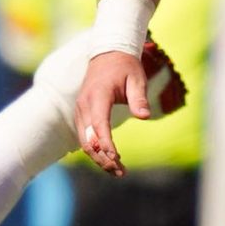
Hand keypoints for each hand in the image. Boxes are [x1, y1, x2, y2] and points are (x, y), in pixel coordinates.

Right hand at [74, 49, 151, 176]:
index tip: (116, 158)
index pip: (99, 124)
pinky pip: (84, 136)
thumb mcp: (137, 79)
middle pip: (88, 138)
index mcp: (98, 95)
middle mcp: (84, 104)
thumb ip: (139, 98)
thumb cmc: (125, 67)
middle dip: (103, 158)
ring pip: (84, 141)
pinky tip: (109, 159)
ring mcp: (80, 110)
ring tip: (117, 171)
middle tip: (120, 172)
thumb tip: (144, 116)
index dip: (106, 143)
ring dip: (99, 157)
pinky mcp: (82, 114)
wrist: (108, 53)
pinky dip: (95, 150)